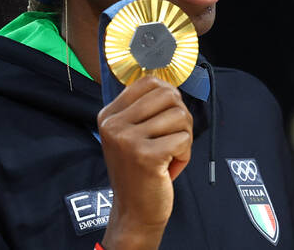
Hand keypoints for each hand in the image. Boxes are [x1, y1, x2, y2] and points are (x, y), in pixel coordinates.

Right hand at [97, 76, 193, 249]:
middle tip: (173, 139)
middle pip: (169, 96)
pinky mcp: (145, 156)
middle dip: (181, 117)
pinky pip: (184, 139)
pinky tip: (170, 167)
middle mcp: (113, 125)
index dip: (169, 96)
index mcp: (108, 115)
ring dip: (184, 138)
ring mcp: (127, 140)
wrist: (135, 211)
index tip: (166, 118)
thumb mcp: (131, 134)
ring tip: (170, 155)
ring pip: (180, 116)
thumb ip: (145, 108)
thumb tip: (169, 83)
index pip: (149, 82)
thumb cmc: (140, 170)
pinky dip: (185, 154)